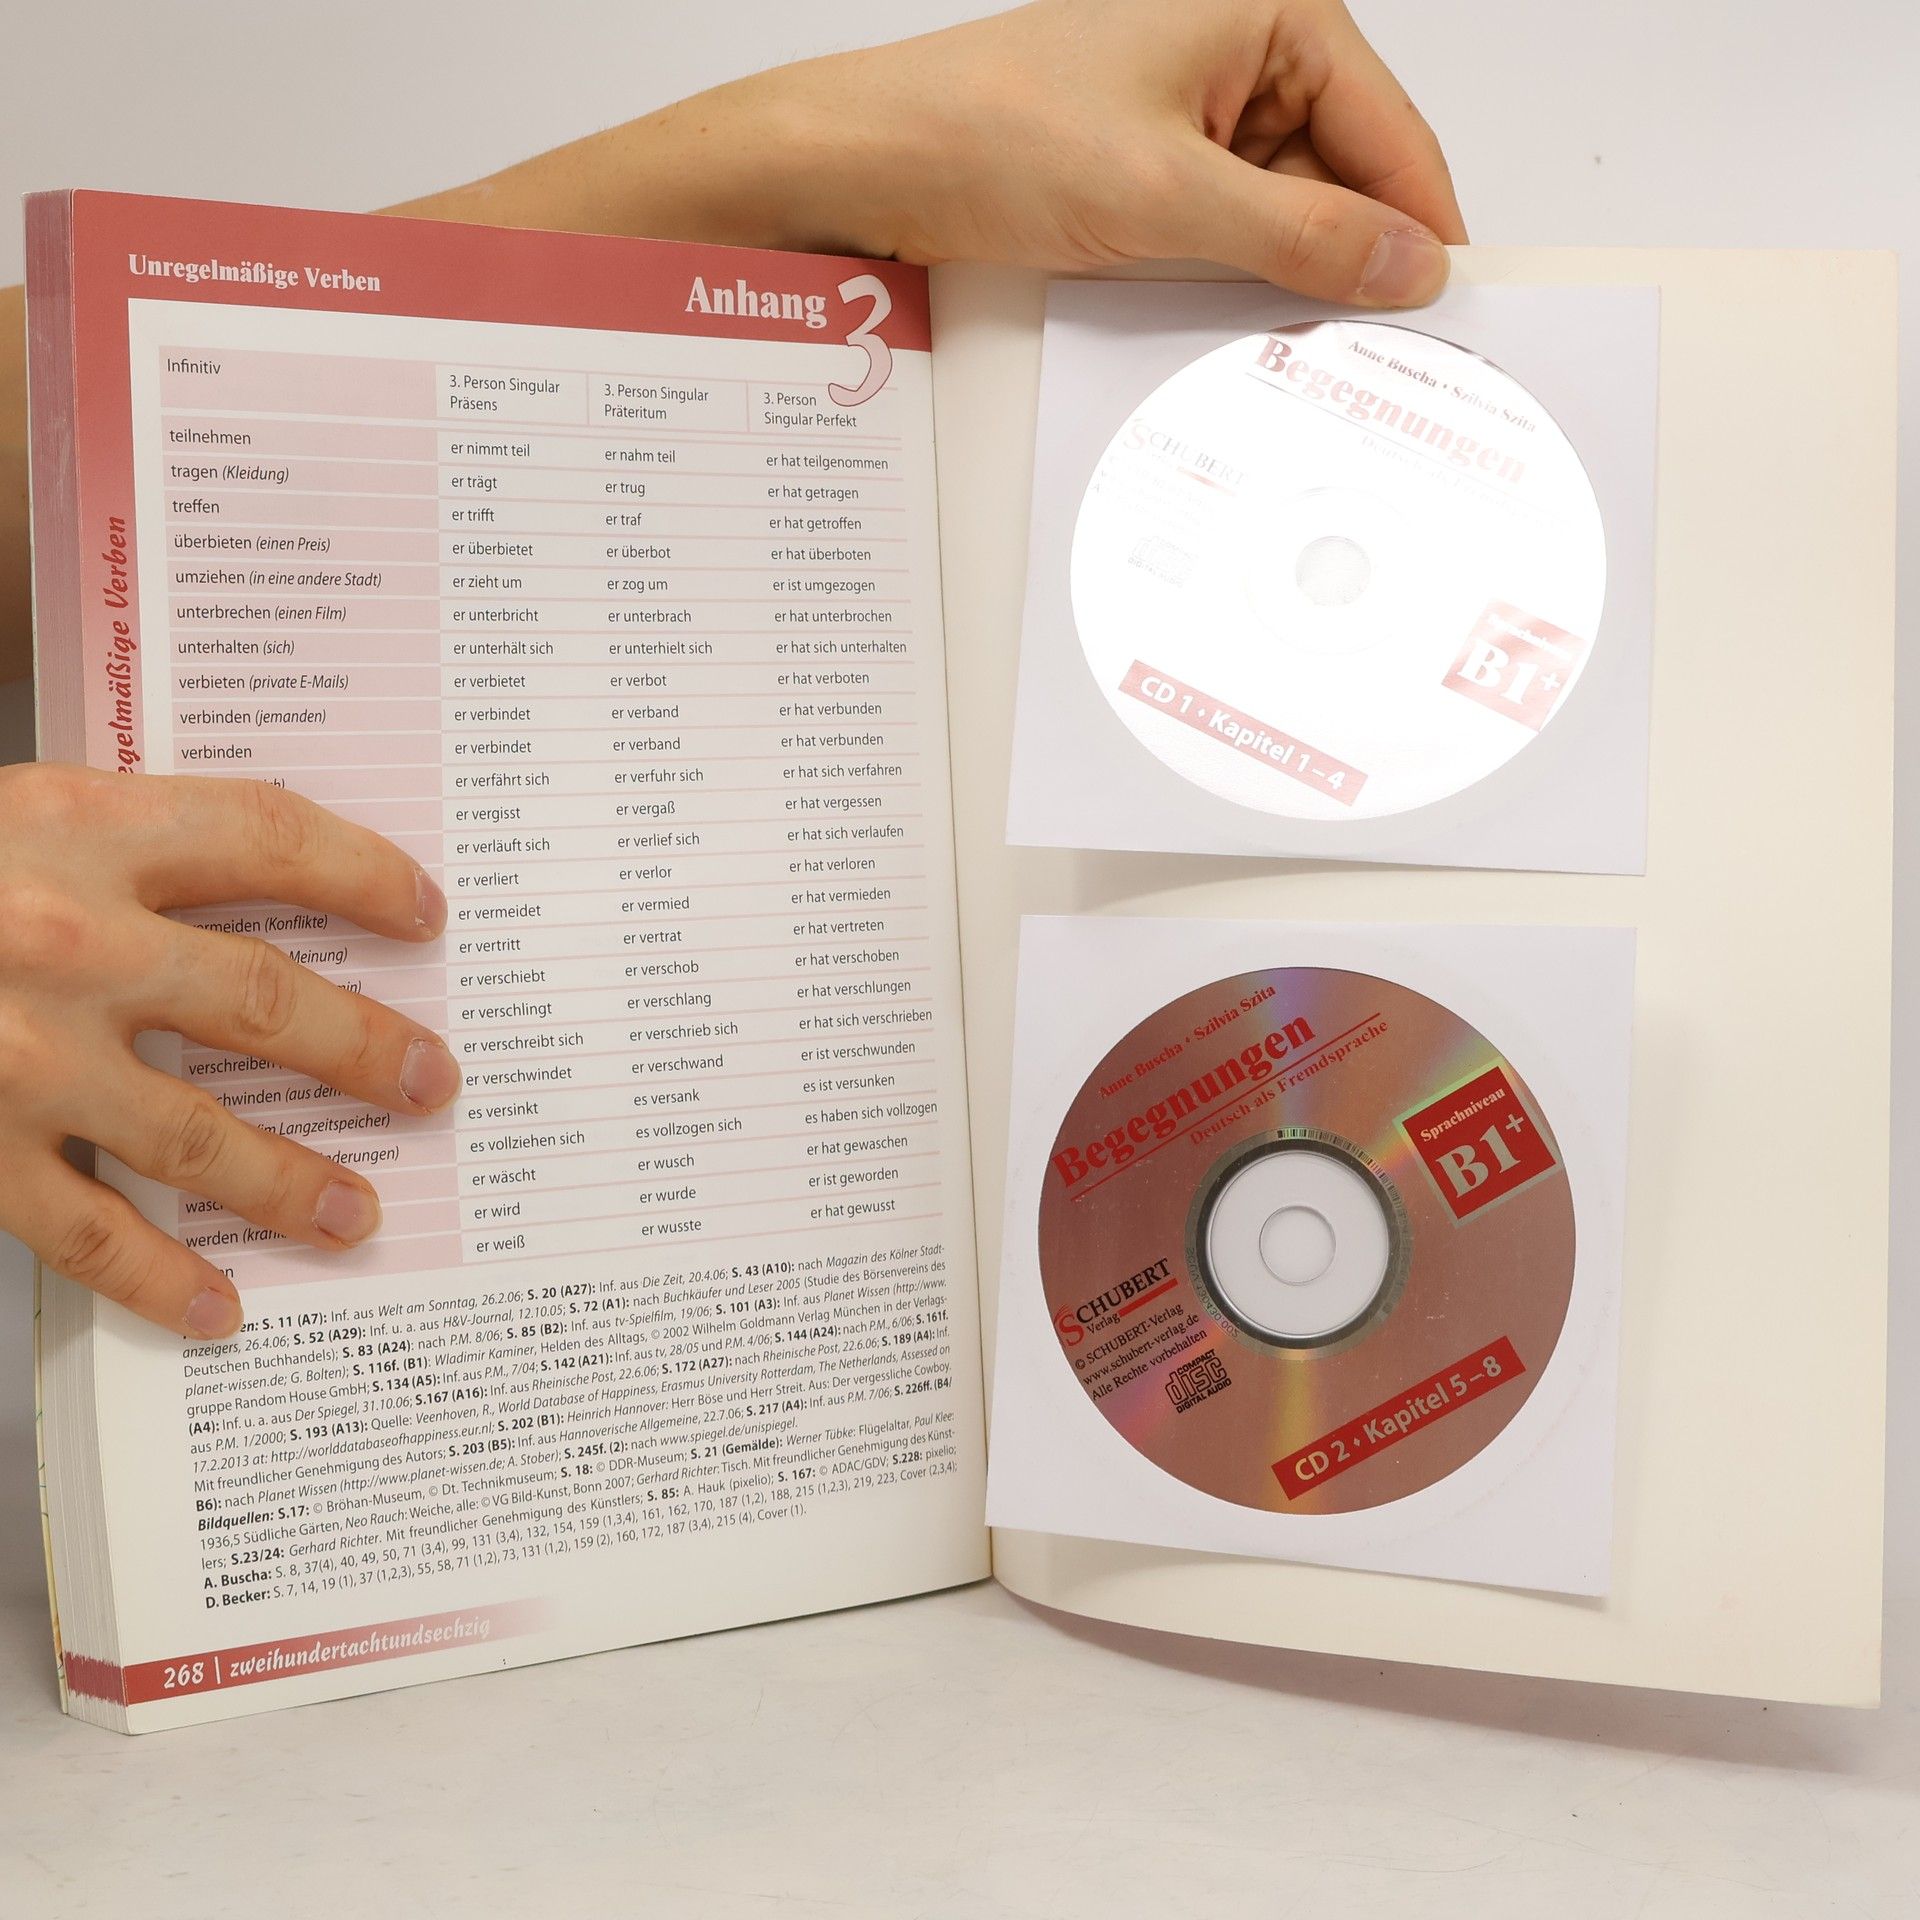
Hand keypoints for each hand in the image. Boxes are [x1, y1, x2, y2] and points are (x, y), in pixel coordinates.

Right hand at [0, 765, 458, 1339]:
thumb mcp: (7, 811)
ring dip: (290, 1180)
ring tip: (357, 1214)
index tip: (424, 915)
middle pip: (265, 996)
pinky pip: (84, 1231)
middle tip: (433, 1084)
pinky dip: (157, 1278)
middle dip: (366, 1047)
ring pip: (196, 1130)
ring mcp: (16, 1055)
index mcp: (77, 824)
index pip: (268, 834)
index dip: (363, 874)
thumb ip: (118, 846)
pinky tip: (219, 1310)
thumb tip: (258, 886)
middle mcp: (63, 936)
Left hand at [796, 0, 1464, 304]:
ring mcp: (1195, 115)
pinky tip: (1222, 319)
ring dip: (1280, 279)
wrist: (875, 162)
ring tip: (1278, 338)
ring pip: (1283, 214)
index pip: (1391, 132)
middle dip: (1346, 262)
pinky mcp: (1154, 169)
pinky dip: (1228, 280)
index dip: (1420, 228)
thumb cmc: (995, 132)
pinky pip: (1225, 232)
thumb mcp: (1171, 198)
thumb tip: (1405, 263)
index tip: (1448, 316)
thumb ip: (1302, 235)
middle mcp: (1241, 55)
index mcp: (1269, 15)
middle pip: (1343, 178)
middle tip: (1366, 356)